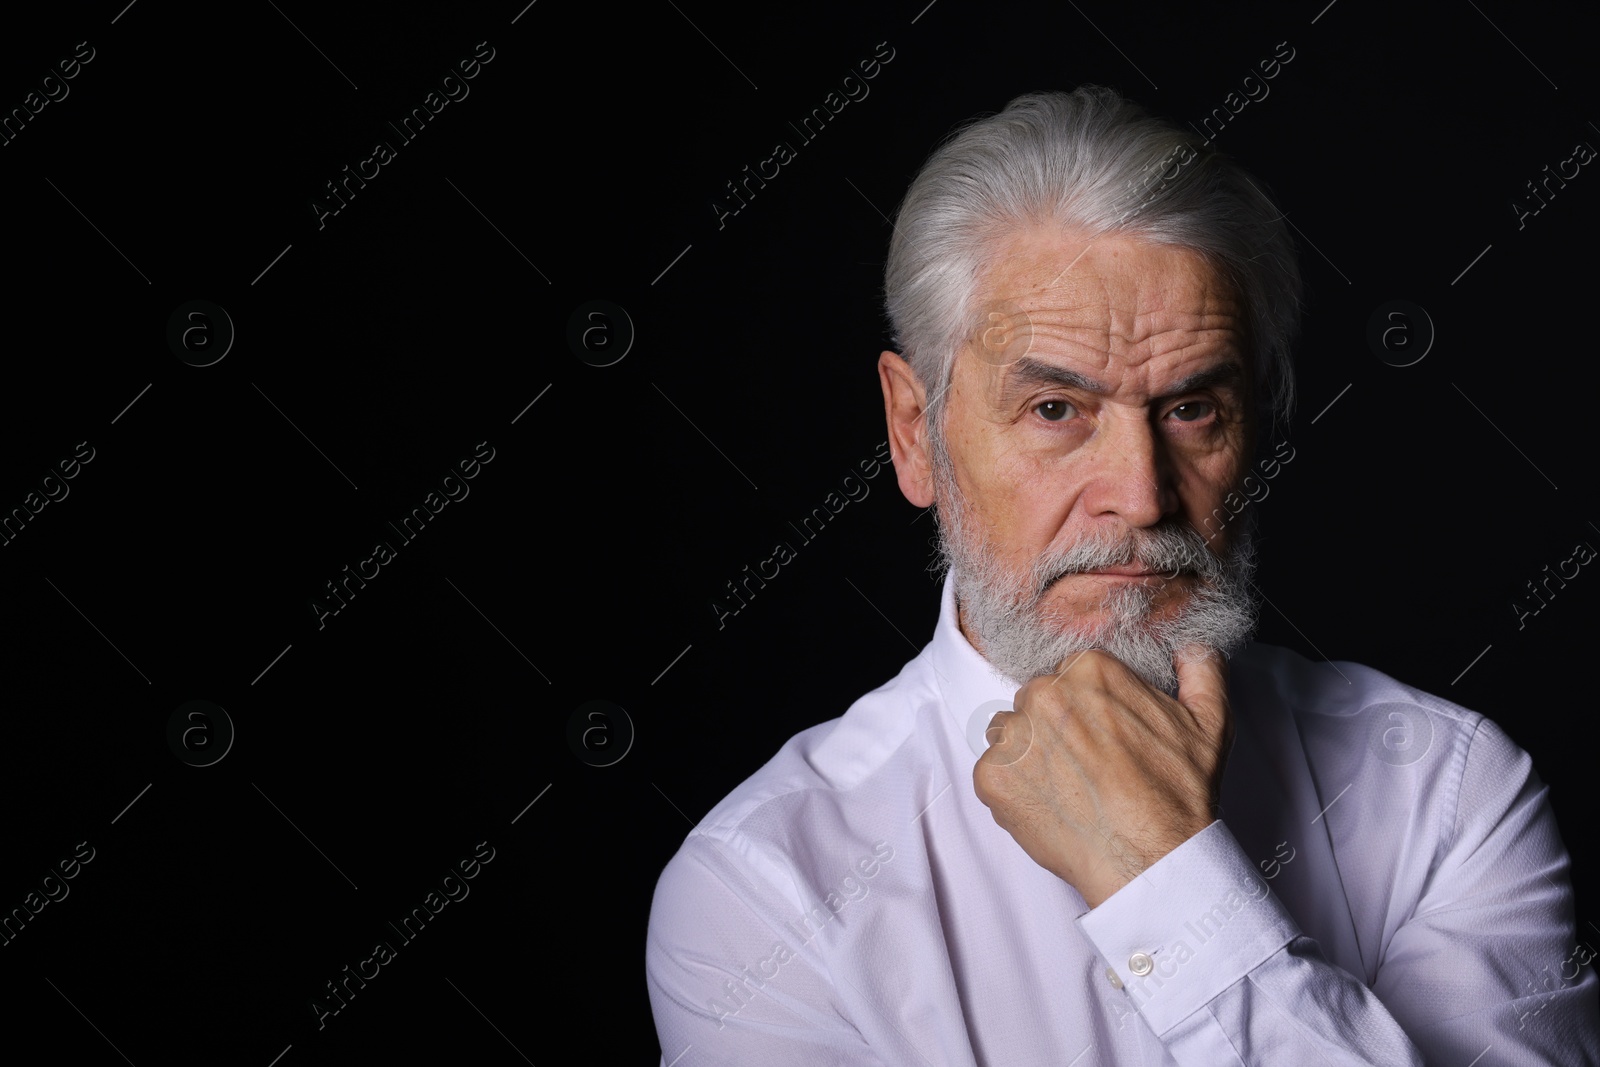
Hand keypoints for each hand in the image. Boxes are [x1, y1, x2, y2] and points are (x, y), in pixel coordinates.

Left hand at [972, 644, 1232, 907]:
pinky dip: (1014, 790)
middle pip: (1036, 701)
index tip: (1103, 735)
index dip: (1088, 708)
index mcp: (1088, 670)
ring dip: (1029, 755)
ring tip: (1068, 786)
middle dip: (1056, 727)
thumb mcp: (1209, 722)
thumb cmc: (1177, 795)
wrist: (1150, 860)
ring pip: (1010, 734)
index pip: (1071, 676)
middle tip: (1087, 765)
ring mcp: (1013, 737)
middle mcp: (1043, 694)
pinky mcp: (991, 778)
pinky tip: (1050, 806)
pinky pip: (993, 773)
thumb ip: (1201, 671)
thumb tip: (1192, 649)